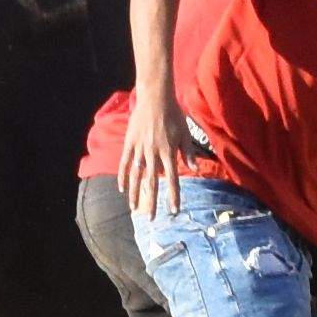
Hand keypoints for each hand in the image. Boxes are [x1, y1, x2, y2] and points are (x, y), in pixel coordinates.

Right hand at [116, 92, 184, 219]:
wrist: (155, 98)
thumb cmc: (174, 115)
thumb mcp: (185, 133)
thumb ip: (188, 152)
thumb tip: (195, 169)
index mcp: (169, 152)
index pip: (173, 180)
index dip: (173, 196)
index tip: (173, 210)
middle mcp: (154, 154)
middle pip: (152, 183)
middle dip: (152, 202)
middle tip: (150, 218)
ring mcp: (140, 149)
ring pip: (136, 176)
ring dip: (135, 193)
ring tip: (134, 208)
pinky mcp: (130, 143)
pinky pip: (125, 162)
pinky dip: (123, 176)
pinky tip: (121, 189)